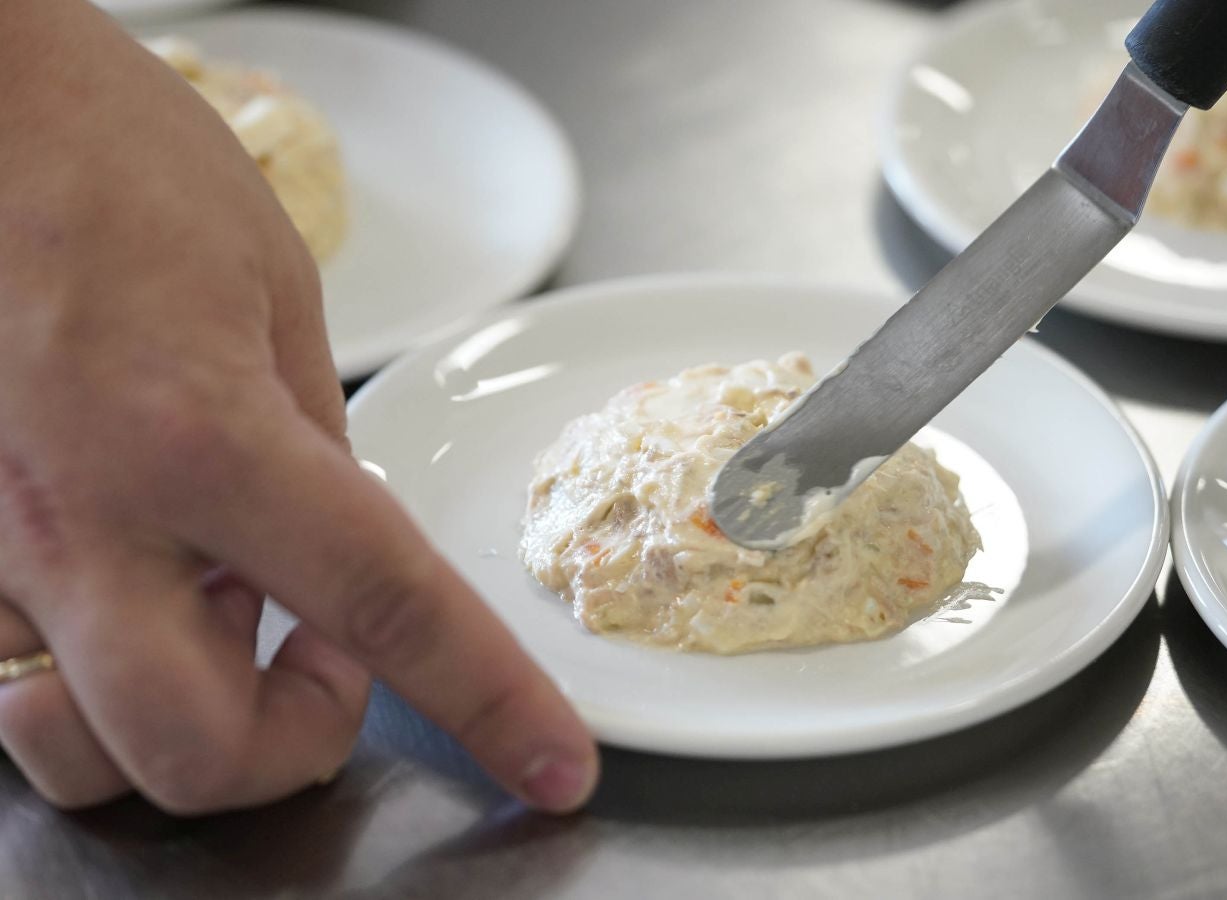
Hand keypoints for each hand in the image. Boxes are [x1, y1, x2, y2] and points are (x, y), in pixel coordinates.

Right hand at [0, 0, 595, 814]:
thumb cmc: (113, 164)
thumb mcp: (275, 292)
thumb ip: (312, 443)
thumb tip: (344, 543)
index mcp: (201, 437)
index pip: (384, 608)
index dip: (488, 704)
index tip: (550, 765)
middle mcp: (78, 519)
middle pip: (193, 757)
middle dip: (288, 751)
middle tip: (321, 660)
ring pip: (73, 755)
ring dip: (176, 728)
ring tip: (218, 616)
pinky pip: (8, 683)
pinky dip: (88, 676)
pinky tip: (130, 585)